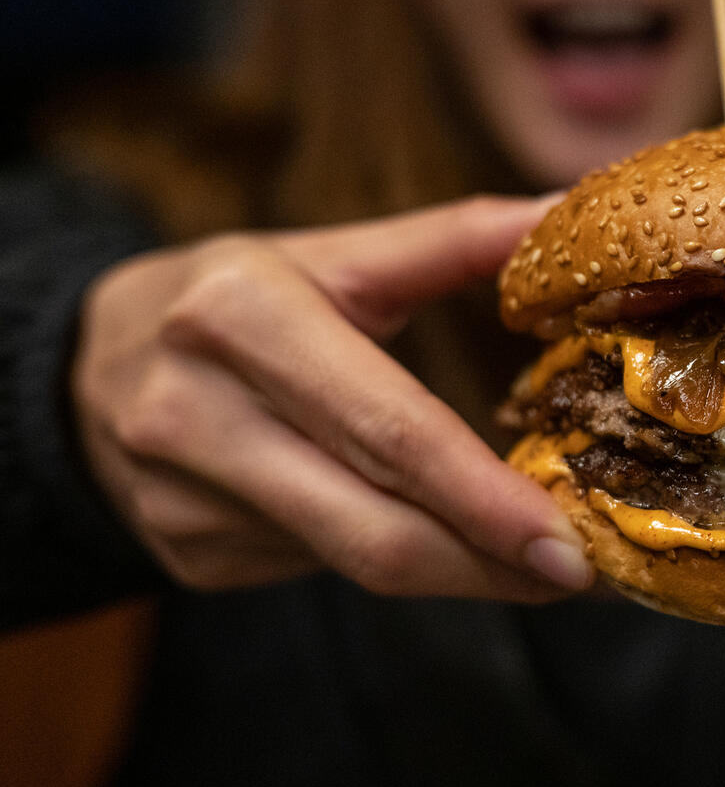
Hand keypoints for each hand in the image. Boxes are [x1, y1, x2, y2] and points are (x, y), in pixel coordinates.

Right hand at [73, 195, 592, 599]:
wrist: (83, 360)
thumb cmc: (236, 297)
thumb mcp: (333, 256)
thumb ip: (453, 240)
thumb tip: (563, 211)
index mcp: (242, 316)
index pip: (391, 430)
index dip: (486, 499)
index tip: (570, 542)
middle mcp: (196, 411)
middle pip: (373, 526)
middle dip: (489, 564)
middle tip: (579, 575)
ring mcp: (180, 496)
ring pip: (352, 562)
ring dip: (456, 572)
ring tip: (532, 565)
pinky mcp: (182, 551)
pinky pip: (315, 569)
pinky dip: (389, 559)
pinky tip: (424, 539)